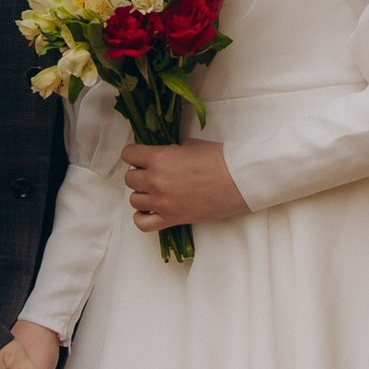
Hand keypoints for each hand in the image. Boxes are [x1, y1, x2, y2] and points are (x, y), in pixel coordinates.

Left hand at [121, 142, 248, 236]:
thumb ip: (171, 149)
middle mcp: (155, 180)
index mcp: (159, 158)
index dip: (135, 154)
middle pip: (130, 178)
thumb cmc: (219, 159)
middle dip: (140, 174)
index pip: (129, 154)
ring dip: (143, 194)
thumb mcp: (192, 144)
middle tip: (154, 173)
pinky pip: (142, 224)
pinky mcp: (172, 219)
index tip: (143, 156)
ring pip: (134, 200)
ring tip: (156, 191)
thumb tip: (164, 153)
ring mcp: (162, 202)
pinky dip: (142, 217)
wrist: (239, 180)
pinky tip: (151, 210)